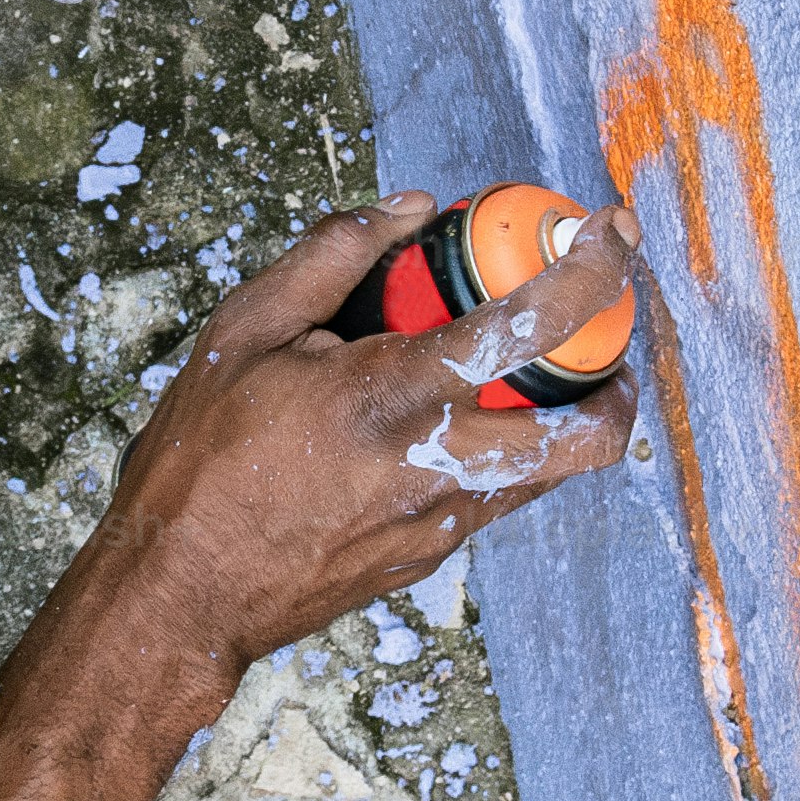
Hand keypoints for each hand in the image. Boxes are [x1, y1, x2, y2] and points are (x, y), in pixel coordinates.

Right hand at [54, 193, 642, 702]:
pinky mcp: (434, 553)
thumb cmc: (200, 459)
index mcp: (391, 394)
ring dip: (568, 412)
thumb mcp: (246, 329)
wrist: (181, 592)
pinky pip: (501, 492)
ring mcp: (443, 520)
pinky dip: (507, 445)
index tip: (610, 231)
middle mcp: (437, 464)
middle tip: (597, 329)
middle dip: (618, 371)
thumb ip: (335, 254)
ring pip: (556, 469)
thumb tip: (411, 208)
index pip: (531, 324)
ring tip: (533, 367)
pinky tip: (456, 418)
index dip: (594, 269)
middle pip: (590, 433)